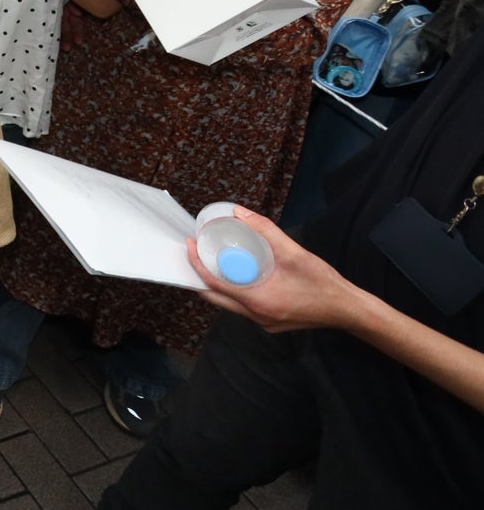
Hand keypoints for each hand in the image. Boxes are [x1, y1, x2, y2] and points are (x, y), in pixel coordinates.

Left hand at [188, 206, 358, 332]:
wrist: (347, 310)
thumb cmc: (324, 284)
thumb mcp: (295, 253)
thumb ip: (266, 231)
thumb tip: (239, 213)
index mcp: (259, 302)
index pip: (214, 285)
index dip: (197, 264)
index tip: (189, 245)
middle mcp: (256, 316)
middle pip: (215, 298)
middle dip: (201, 275)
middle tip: (197, 252)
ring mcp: (263, 322)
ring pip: (229, 303)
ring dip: (219, 283)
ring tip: (215, 259)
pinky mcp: (270, 322)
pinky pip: (243, 306)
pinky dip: (235, 289)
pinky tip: (239, 273)